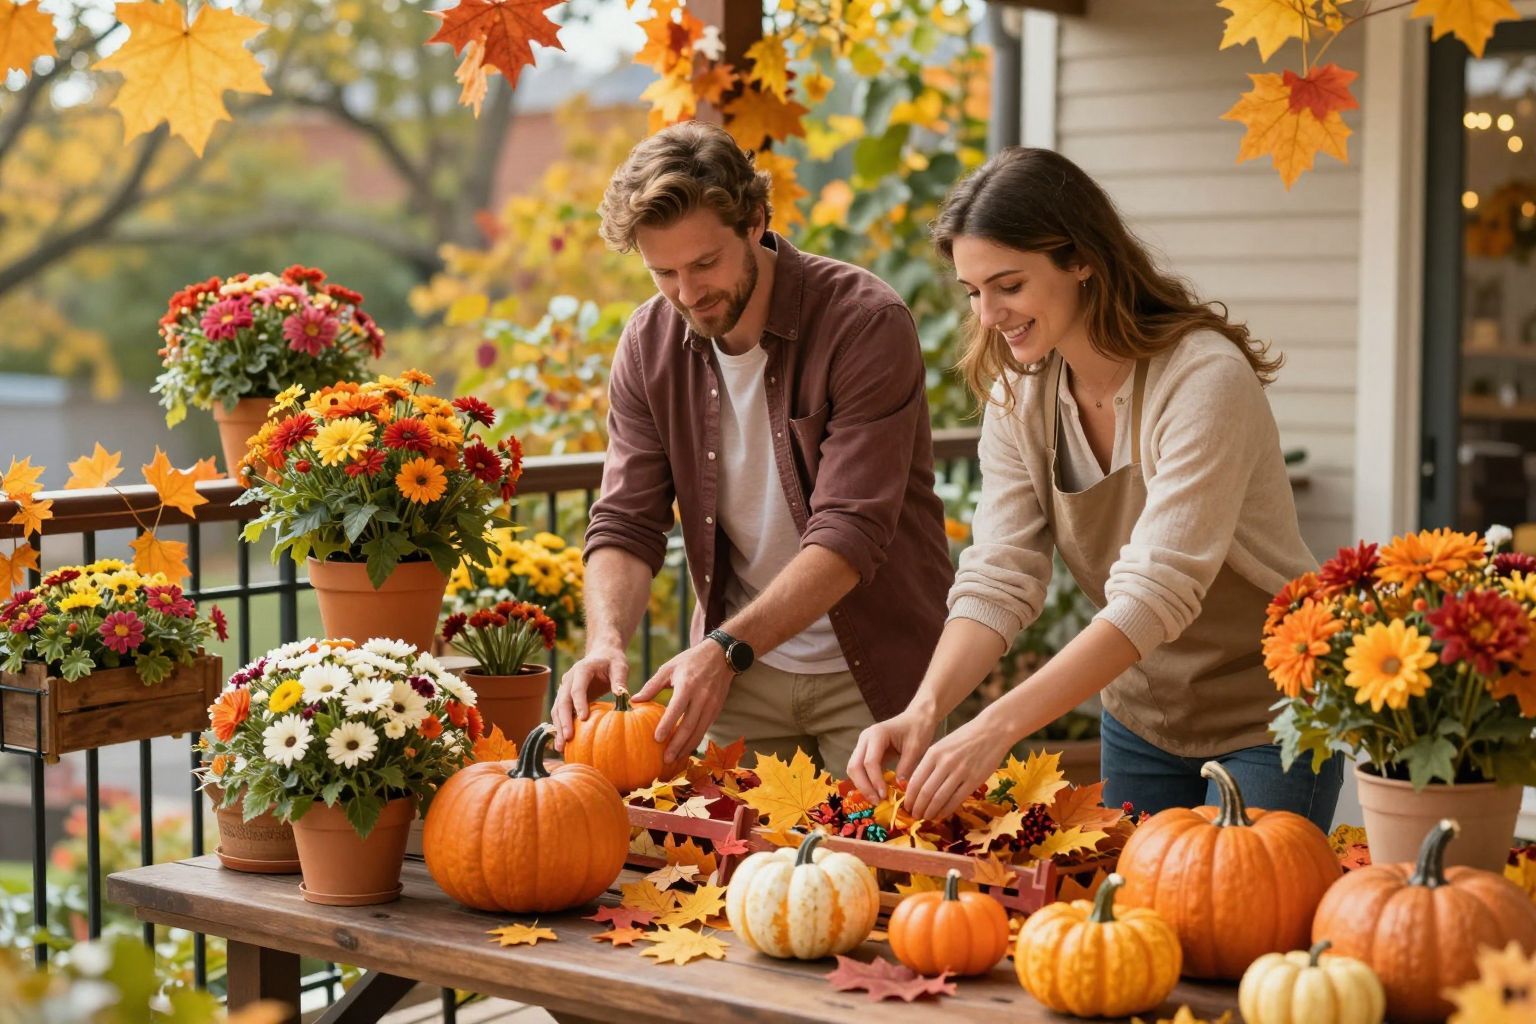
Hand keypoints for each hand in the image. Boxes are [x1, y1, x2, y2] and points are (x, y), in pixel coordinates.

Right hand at [550, 643, 628, 750]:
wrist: (601, 654)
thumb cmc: (613, 661)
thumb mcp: (619, 666)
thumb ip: (620, 680)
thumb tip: (623, 696)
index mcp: (582, 670)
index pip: (577, 688)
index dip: (579, 703)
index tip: (583, 719)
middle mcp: (568, 680)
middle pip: (562, 701)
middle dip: (563, 720)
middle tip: (568, 738)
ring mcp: (564, 689)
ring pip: (557, 710)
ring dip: (558, 728)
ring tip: (561, 747)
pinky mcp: (566, 699)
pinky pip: (560, 714)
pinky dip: (560, 728)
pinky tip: (563, 745)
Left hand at [633, 640, 735, 763]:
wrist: (721, 656)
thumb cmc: (690, 661)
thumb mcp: (669, 668)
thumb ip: (652, 685)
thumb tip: (634, 701)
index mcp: (688, 684)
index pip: (677, 708)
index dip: (668, 724)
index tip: (657, 739)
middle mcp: (702, 697)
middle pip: (690, 725)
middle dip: (678, 744)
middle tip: (666, 759)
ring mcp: (711, 705)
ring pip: (699, 731)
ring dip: (687, 747)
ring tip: (674, 760)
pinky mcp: (717, 710)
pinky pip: (705, 729)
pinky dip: (695, 741)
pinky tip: (685, 750)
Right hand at [847, 708, 939, 801]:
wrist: (918, 717)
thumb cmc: (918, 729)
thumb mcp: (916, 748)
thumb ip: (906, 767)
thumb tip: (898, 789)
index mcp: (876, 734)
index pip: (869, 762)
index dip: (875, 781)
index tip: (884, 796)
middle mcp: (865, 739)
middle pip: (854, 766)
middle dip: (863, 786)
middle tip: (876, 802)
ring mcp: (863, 745)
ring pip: (854, 769)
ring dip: (862, 785)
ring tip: (876, 800)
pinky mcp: (866, 752)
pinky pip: (860, 769)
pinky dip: (865, 781)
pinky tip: (875, 793)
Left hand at [903, 717, 1014, 820]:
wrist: (992, 731)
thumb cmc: (965, 737)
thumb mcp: (942, 745)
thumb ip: (930, 763)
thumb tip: (918, 786)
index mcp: (933, 753)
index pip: (916, 781)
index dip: (909, 797)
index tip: (906, 806)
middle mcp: (944, 763)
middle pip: (925, 792)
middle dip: (917, 808)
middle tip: (914, 815)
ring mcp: (960, 772)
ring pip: (939, 799)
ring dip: (930, 812)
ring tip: (926, 817)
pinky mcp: (974, 780)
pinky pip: (956, 800)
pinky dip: (946, 810)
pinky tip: (941, 815)